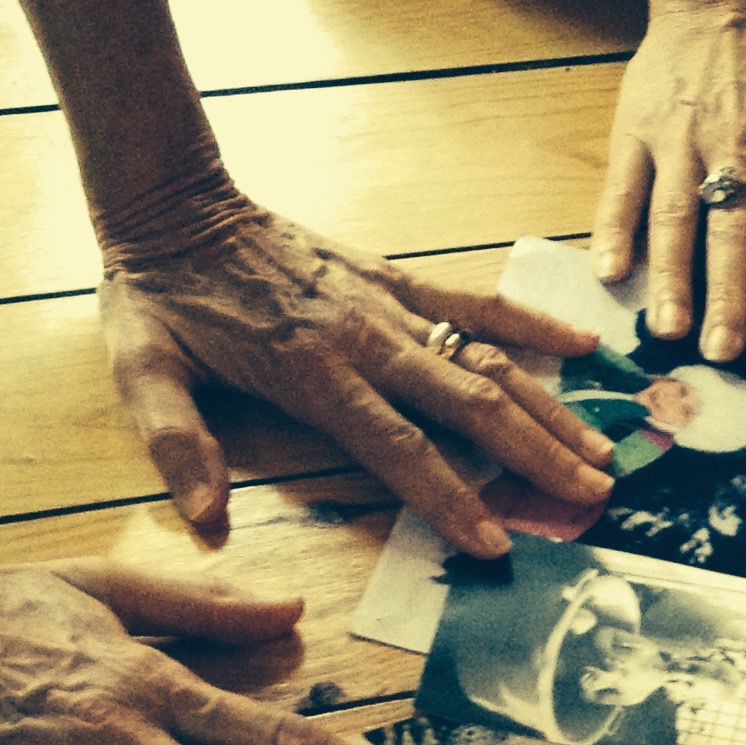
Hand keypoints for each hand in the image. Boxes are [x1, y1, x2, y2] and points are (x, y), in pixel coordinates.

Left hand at [101, 198, 614, 555]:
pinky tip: (586, 349)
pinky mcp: (397, 277)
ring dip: (550, 407)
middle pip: (472, 404)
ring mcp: (390, 305)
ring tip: (603, 452)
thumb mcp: (143, 367)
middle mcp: (367, 339)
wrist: (171, 200)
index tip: (499, 544)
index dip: (451, 498)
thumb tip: (207, 519)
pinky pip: (477, 304)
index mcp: (313, 372)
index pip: (398, 448)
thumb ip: (177, 441)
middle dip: (537, 455)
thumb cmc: (159, 293)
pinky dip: (534, 325)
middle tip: (592, 498)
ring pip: (489, 360)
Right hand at [596, 2, 745, 364]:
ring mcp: (683, 143)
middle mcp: (739, 154)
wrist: (727, 6)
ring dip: (671, 276)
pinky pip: (622, 186)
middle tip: (723, 353)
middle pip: (734, 235)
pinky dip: (612, 228)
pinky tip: (609, 272)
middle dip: (729, 297)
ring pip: (675, 217)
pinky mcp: (638, 131)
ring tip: (668, 327)